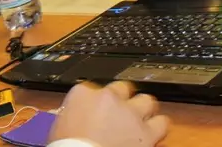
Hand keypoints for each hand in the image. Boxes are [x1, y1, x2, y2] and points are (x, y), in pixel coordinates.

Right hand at [50, 81, 169, 146]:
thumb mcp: (59, 127)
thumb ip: (72, 115)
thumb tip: (77, 119)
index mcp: (82, 93)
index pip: (93, 88)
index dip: (97, 101)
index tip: (96, 109)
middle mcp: (109, 97)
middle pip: (122, 88)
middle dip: (122, 100)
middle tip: (119, 113)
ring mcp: (130, 113)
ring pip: (146, 101)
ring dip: (143, 110)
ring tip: (139, 119)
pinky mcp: (146, 133)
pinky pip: (162, 123)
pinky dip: (158, 127)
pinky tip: (153, 133)